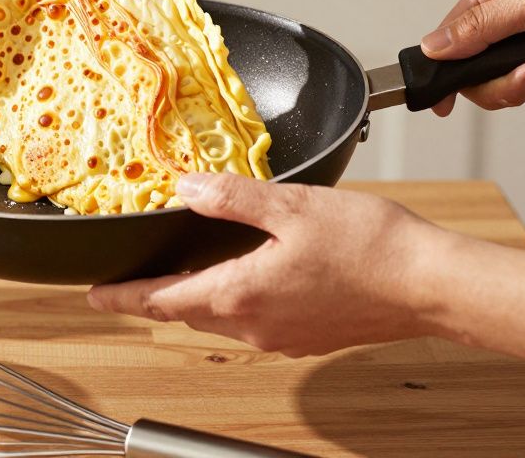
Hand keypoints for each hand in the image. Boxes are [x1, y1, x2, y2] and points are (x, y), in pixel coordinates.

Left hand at [87, 173, 445, 356]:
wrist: (431, 285)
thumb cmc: (373, 247)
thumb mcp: (292, 205)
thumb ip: (232, 196)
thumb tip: (186, 188)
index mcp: (241, 293)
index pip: (159, 300)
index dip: (121, 296)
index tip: (93, 294)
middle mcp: (254, 325)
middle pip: (184, 312)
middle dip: (153, 295)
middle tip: (130, 280)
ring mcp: (281, 336)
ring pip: (219, 318)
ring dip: (193, 298)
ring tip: (179, 275)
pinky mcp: (306, 336)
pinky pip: (252, 321)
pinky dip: (232, 300)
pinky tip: (243, 277)